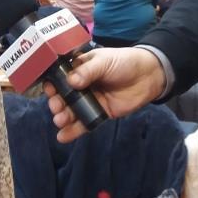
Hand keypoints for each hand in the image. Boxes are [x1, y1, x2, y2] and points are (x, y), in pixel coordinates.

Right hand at [44, 47, 165, 142]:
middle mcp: (81, 85)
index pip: (60, 77)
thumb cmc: (124, 61)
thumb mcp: (104, 61)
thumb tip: (71, 82)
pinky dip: (73, 131)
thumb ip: (88, 71)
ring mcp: (90, 100)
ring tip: (60, 120)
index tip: (49, 90)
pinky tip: (63, 136)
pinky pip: (84, 123)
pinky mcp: (99, 114)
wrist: (148, 75)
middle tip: (56, 107)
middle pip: (63, 96)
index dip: (53, 84)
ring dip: (63, 117)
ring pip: (72, 111)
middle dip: (57, 103)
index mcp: (79, 68)